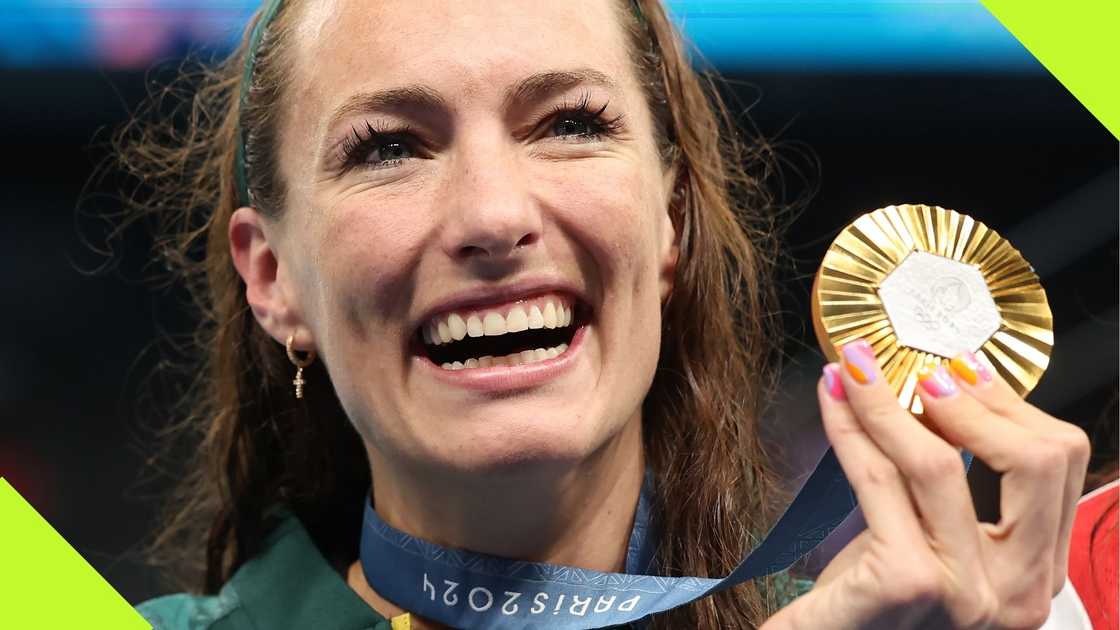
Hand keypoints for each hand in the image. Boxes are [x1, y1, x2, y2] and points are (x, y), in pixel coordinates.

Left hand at [764, 340, 1089, 629]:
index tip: (958, 369)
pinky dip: (849, 428)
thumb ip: (949, 489)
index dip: (1008, 405)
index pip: (1057, 468)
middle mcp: (1017, 593)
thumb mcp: (929, 543)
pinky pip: (879, 479)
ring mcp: (967, 593)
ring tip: (854, 368)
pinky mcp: (908, 583)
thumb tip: (940, 387)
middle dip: (971, 398)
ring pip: (940, 463)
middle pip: (1031, 460)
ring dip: (888, 402)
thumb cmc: (869, 606)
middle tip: (914, 368)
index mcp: (1033, 576)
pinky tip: (831, 400)